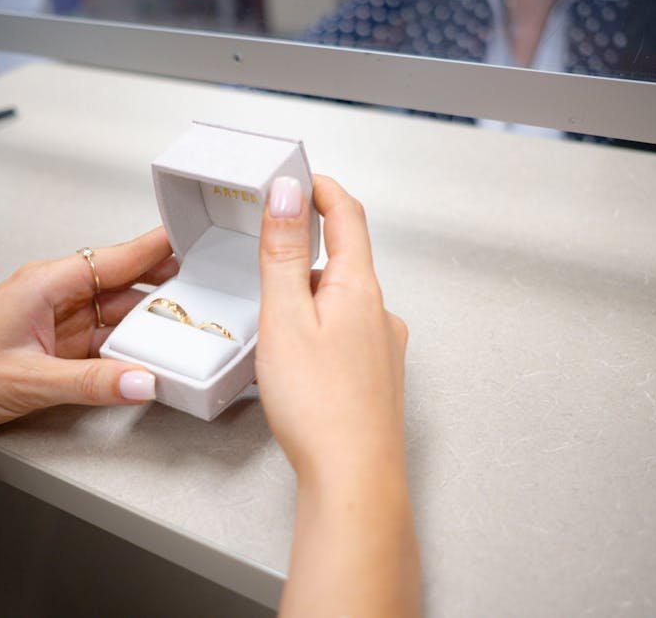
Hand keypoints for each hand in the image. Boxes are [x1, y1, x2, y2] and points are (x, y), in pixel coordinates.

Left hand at [0, 226, 177, 432]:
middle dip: (165, 288)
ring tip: (188, 329)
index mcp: (47, 282)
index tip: (194, 237)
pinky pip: (103, 339)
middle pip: (124, 284)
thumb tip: (143, 381)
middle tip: (209, 292)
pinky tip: (148, 356)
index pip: (116, 257)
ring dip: (148, 323)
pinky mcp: (55, 345)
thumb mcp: (28, 380)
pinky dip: (127, 347)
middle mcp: (55, 294)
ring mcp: (57, 320)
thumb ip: (91, 383)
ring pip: (117, 314)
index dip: (158, 246)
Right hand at [257, 176, 418, 616]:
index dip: (323, 189)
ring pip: (344, 300)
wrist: (353, 477)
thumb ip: (283, 254)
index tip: (302, 177)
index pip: (347, 216)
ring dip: (312, 295)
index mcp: (358, 289)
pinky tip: (301, 358)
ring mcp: (383, 346)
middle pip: (345, 259)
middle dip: (308, 248)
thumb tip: (288, 193)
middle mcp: (380, 313)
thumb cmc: (320, 407)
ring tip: (276, 319)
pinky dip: (322, 328)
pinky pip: (348, 333)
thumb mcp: (285, 318)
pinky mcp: (377, 376)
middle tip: (271, 252)